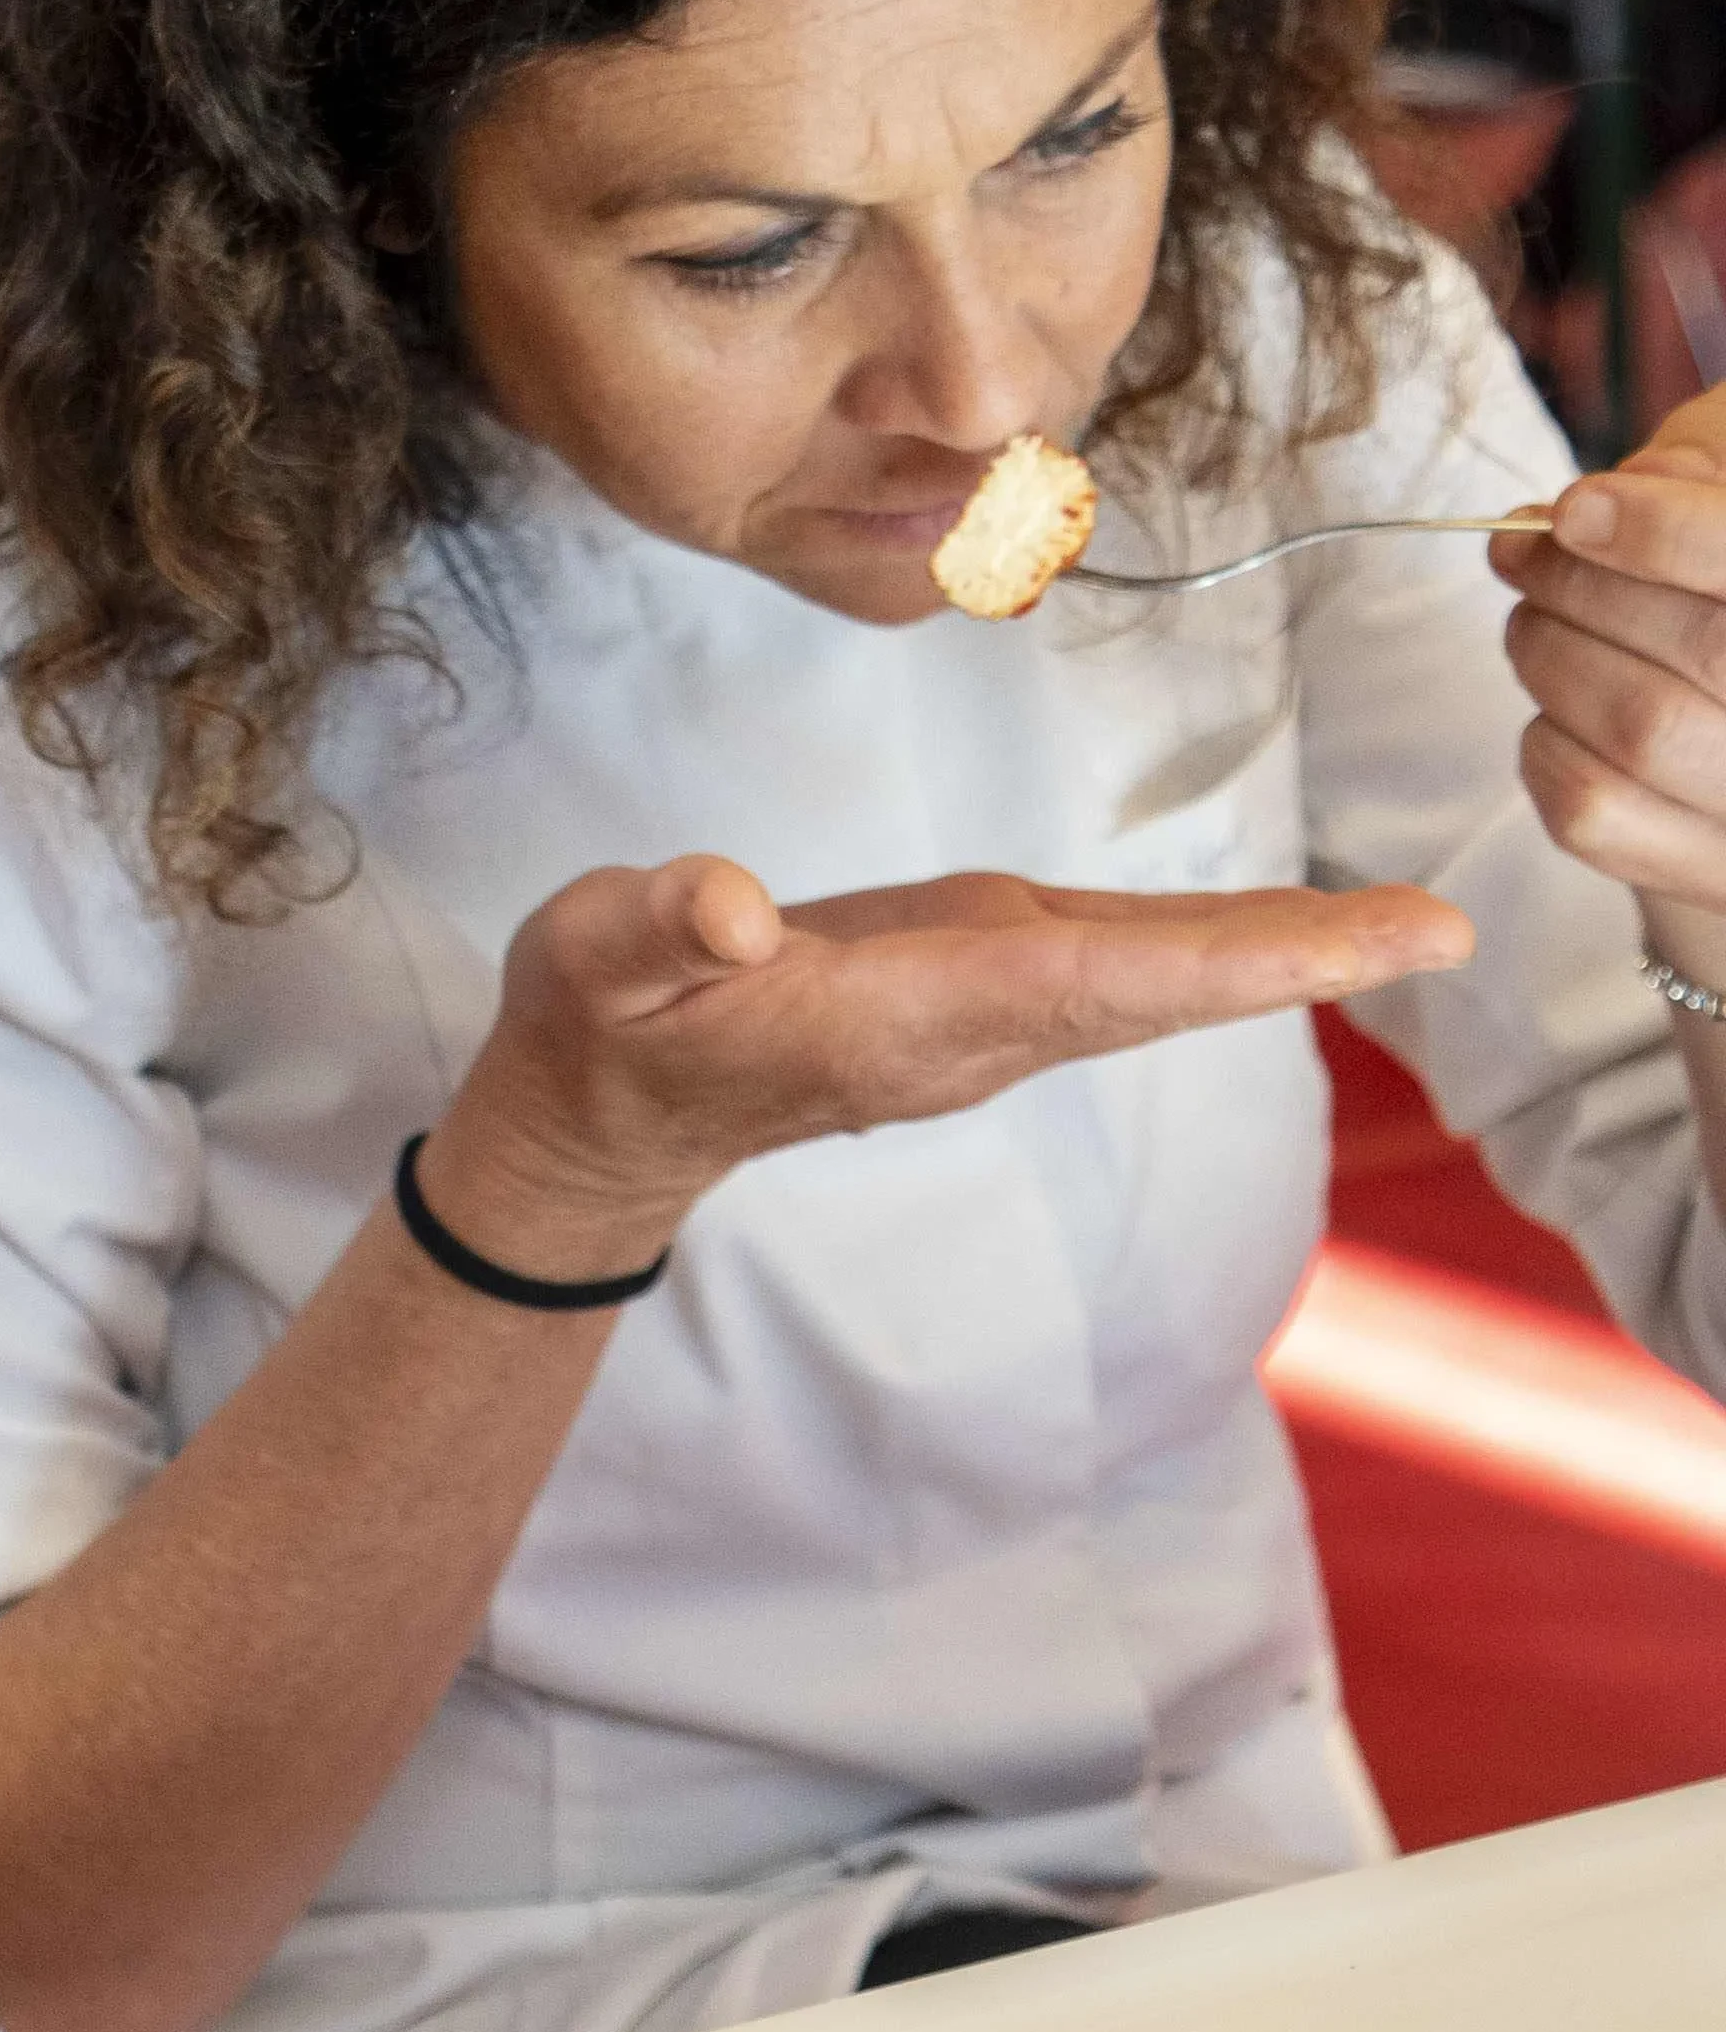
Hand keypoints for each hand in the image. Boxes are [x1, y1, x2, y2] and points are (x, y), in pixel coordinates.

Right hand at [427, 846, 1475, 1277]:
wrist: (601, 1122)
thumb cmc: (598, 1027)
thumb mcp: (592, 960)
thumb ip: (660, 928)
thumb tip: (735, 909)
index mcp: (893, 1016)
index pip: (1082, 980)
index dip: (1220, 960)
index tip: (1342, 950)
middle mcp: (965, 1030)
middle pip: (1157, 991)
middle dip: (1298, 960)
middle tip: (1439, 929)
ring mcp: (976, 1019)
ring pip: (1152, 981)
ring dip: (1277, 951)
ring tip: (1399, 923)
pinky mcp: (972, 995)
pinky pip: (1120, 969)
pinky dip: (1213, 947)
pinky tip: (1281, 930)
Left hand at [1501, 404, 1725, 965]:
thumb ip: (1706, 471)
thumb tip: (1609, 502)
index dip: (1662, 530)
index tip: (1574, 508)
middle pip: (1702, 648)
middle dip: (1580, 584)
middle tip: (1520, 549)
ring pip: (1642, 732)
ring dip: (1551, 656)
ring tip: (1533, 617)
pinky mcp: (1719, 876)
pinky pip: (1596, 816)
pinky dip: (1545, 747)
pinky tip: (1559, 709)